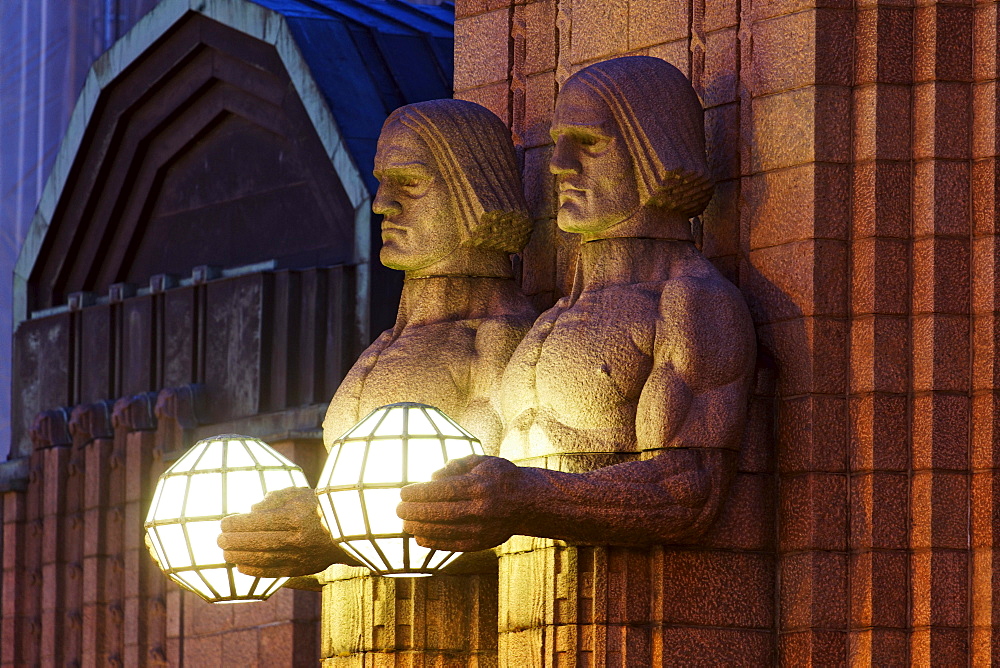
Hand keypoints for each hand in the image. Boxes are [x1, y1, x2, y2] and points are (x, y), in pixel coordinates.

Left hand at [217, 486, 351, 576]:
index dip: (238, 523)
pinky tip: (241, 566)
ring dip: (239, 557)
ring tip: (225, 552)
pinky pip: (273, 573)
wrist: (350, 531)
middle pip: (257, 542)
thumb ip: (276, 498)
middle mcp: (297, 538)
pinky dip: (254, 570)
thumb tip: (252, 509)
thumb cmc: (322, 507)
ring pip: (262, 559)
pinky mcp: (302, 568)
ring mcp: (299, 556)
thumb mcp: (301, 493)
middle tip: (219, 539)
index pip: (259, 521)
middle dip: (233, 541)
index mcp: (296, 516)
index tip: (224, 522)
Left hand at [397, 454, 526, 551]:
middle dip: (415, 511)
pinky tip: (419, 536)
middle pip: (440, 512)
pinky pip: (453, 545)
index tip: (403, 492)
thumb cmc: (499, 476)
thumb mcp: (482, 461)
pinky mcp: (482, 542)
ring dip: (420, 528)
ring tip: (404, 523)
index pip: (444, 490)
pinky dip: (433, 542)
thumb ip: (456, 464)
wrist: (529, 501)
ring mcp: (482, 528)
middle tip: (397, 509)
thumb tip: (432, 477)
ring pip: (444, 531)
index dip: (420, 493)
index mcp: (480, 485)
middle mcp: (481, 508)